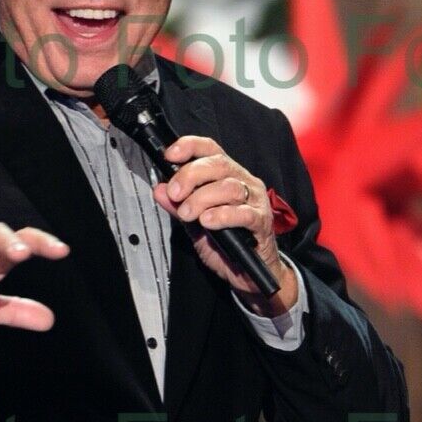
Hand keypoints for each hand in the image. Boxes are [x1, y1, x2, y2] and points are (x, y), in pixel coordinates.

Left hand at [150, 136, 297, 315]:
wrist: (247, 274)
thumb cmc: (226, 245)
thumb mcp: (194, 225)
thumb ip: (178, 206)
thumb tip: (159, 189)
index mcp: (228, 176)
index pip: (210, 149)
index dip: (190, 147)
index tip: (169, 155)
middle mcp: (244, 182)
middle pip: (219, 164)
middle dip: (191, 176)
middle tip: (175, 194)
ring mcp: (256, 201)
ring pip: (230, 187)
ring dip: (202, 199)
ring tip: (188, 214)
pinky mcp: (262, 222)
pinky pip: (244, 213)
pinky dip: (223, 215)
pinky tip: (208, 222)